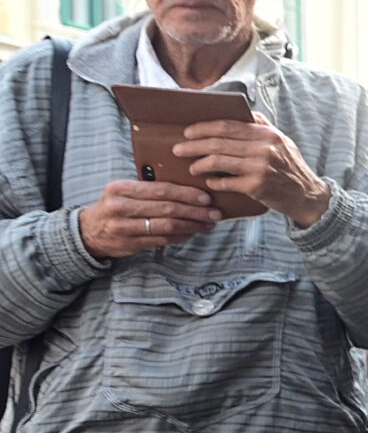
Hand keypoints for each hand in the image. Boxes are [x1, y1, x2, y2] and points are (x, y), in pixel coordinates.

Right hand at [76, 178, 224, 258]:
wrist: (89, 230)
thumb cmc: (114, 206)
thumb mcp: (123, 192)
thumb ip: (149, 189)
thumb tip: (188, 190)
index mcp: (120, 189)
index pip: (159, 190)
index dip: (186, 194)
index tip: (206, 197)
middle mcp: (120, 207)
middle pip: (166, 209)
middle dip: (195, 211)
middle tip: (214, 213)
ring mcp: (124, 227)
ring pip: (166, 226)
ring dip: (192, 225)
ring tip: (208, 224)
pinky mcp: (130, 244)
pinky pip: (162, 240)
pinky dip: (181, 236)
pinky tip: (193, 232)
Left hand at [176, 116, 330, 226]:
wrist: (307, 195)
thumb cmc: (291, 167)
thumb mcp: (282, 141)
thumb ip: (262, 125)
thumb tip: (241, 111)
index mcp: (267, 134)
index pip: (227, 126)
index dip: (203, 128)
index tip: (187, 132)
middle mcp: (264, 148)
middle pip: (218, 143)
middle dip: (193, 146)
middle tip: (178, 149)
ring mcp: (260, 168)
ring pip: (218, 161)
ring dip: (199, 164)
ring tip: (192, 167)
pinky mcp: (257, 187)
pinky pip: (226, 182)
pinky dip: (214, 182)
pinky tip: (210, 181)